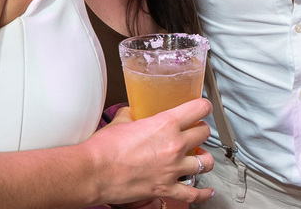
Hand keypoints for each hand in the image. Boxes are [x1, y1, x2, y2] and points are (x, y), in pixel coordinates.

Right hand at [85, 98, 214, 205]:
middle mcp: (174, 145)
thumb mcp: (121, 120)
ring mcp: (172, 169)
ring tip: (200, 157)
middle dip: (201, 131)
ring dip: (204, 159)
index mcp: (165, 124)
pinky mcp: (166, 189)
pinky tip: (207, 190)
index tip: (202, 108)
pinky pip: (193, 194)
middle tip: (195, 132)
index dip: (203, 107)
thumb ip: (133, 114)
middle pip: (204, 133)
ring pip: (206, 162)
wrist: (94, 172)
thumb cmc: (104, 148)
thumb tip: (134, 111)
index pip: (199, 108)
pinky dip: (203, 193)